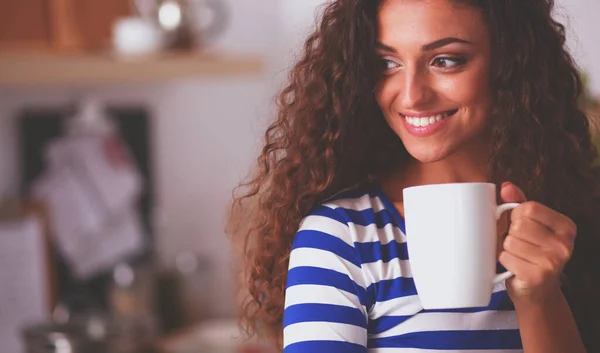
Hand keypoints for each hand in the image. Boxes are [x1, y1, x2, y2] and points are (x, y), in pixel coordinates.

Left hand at [499, 182, 576, 304]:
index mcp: (566, 226)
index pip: (528, 208)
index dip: (515, 216)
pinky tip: (515, 267)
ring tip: (518, 256)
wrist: (537, 291)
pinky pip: (506, 257)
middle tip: (519, 245)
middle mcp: (565, 244)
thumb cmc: (531, 252)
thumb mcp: (530, 225)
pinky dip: (504, 261)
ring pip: (510, 241)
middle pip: (518, 225)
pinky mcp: (537, 276)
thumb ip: (518, 203)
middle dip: (510, 233)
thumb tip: (506, 186)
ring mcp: (553, 262)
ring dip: (506, 248)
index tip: (521, 227)